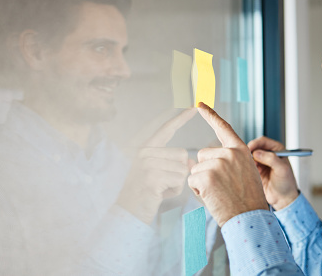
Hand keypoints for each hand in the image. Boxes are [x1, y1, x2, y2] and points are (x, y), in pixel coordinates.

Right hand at [117, 108, 196, 223]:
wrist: (128, 214)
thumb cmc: (146, 194)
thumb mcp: (159, 174)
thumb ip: (173, 163)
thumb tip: (192, 162)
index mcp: (145, 149)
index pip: (166, 130)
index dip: (180, 119)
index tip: (193, 107)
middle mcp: (144, 152)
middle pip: (183, 155)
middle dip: (180, 172)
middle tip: (162, 184)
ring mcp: (147, 164)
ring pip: (183, 169)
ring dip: (177, 183)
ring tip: (161, 190)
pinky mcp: (152, 177)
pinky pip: (178, 181)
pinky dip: (174, 191)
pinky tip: (160, 195)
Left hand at [188, 103, 267, 226]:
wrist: (249, 218)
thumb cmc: (246, 199)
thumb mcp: (243, 172)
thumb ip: (226, 161)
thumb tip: (198, 160)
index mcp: (240, 150)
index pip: (223, 128)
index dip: (210, 115)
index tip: (199, 103)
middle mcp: (229, 153)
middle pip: (203, 155)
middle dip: (206, 170)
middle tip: (222, 187)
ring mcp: (218, 163)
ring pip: (195, 168)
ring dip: (202, 181)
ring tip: (219, 193)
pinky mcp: (207, 175)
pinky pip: (191, 180)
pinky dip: (197, 191)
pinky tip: (212, 197)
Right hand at [248, 136, 298, 209]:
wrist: (283, 199)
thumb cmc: (286, 184)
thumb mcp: (282, 170)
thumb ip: (271, 159)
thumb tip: (257, 153)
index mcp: (277, 149)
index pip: (263, 141)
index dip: (255, 144)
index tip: (249, 150)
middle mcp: (268, 153)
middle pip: (254, 147)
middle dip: (249, 152)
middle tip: (246, 160)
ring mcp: (261, 162)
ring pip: (249, 156)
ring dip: (247, 160)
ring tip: (249, 168)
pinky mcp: (256, 169)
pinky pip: (247, 165)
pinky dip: (246, 167)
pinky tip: (248, 173)